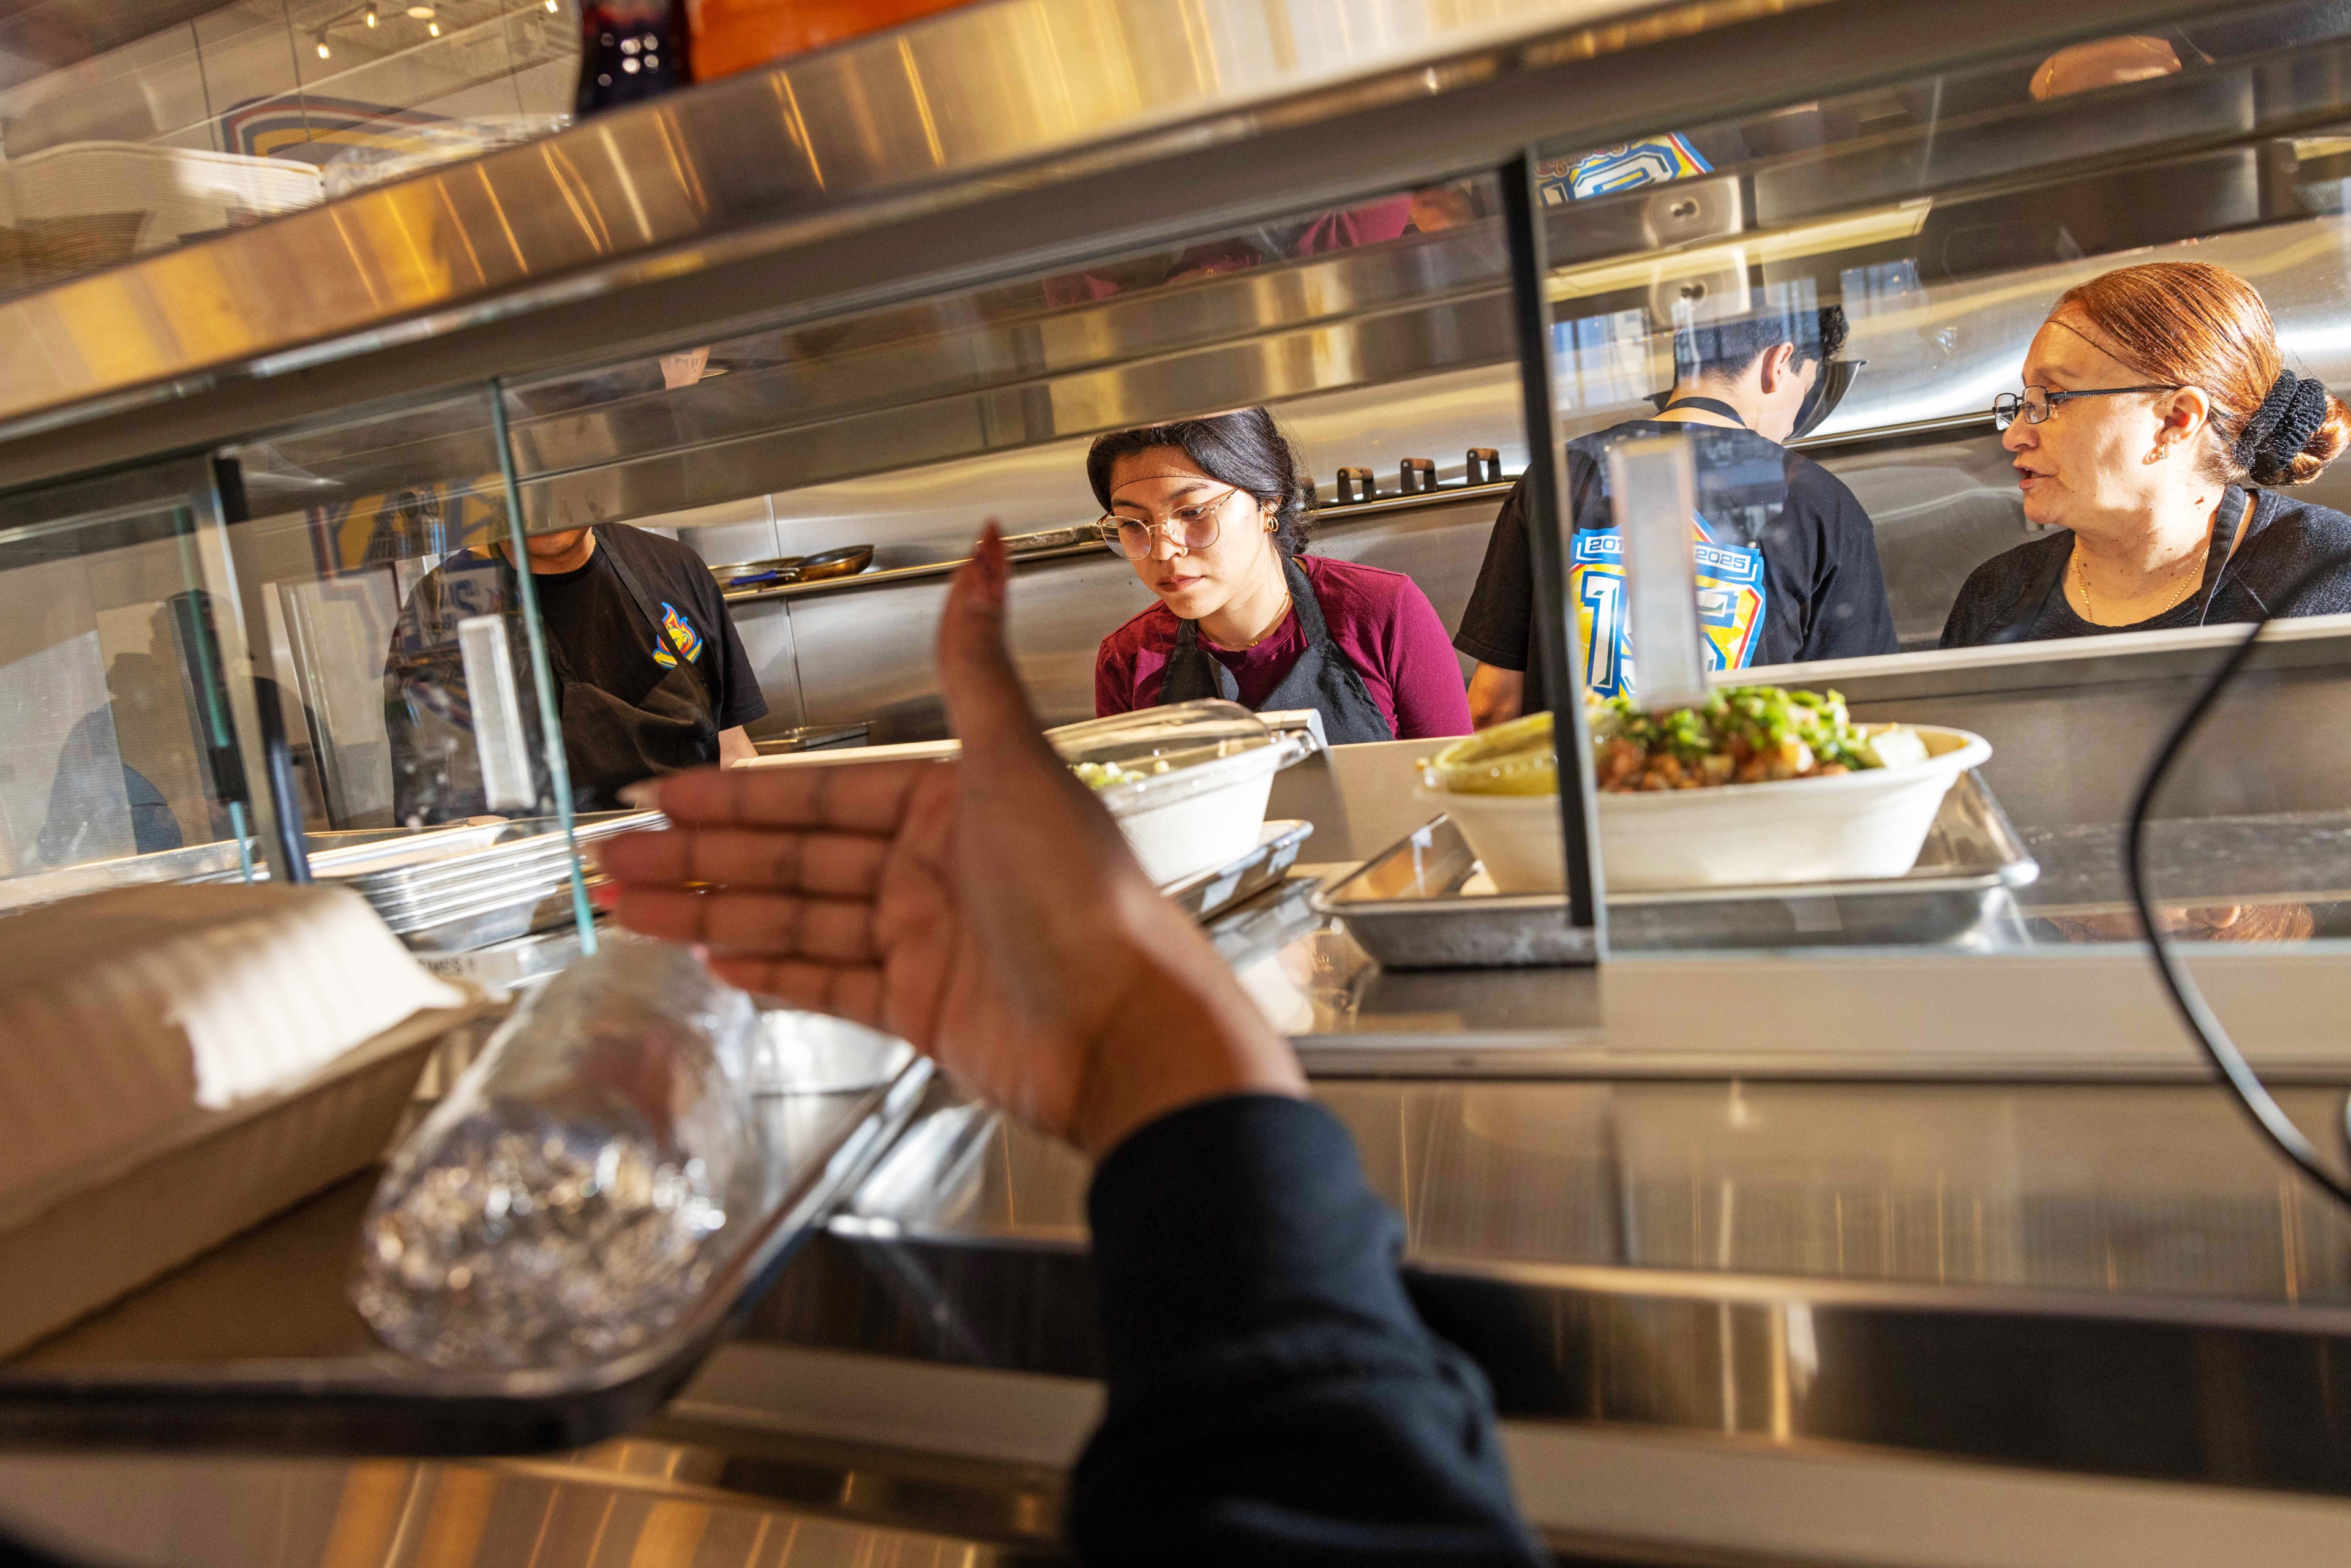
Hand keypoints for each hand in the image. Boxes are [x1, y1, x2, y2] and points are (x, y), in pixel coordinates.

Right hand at [598, 527, 1303, 1156]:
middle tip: (618, 858)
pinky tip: (715, 962)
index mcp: (953, 805)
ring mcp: (926, 943)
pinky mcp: (922, 1011)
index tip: (668, 793)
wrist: (1123, 1024)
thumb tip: (985, 549)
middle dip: (702, 858)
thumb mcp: (1016, 760)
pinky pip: (828, 985)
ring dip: (713, 915)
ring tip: (632, 912)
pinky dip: (772, 973)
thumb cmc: (1084, 892)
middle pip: (795, 858)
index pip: (822, 792)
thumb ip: (975, 661)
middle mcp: (936, 869)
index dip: (739, 795)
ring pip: (797, 921)